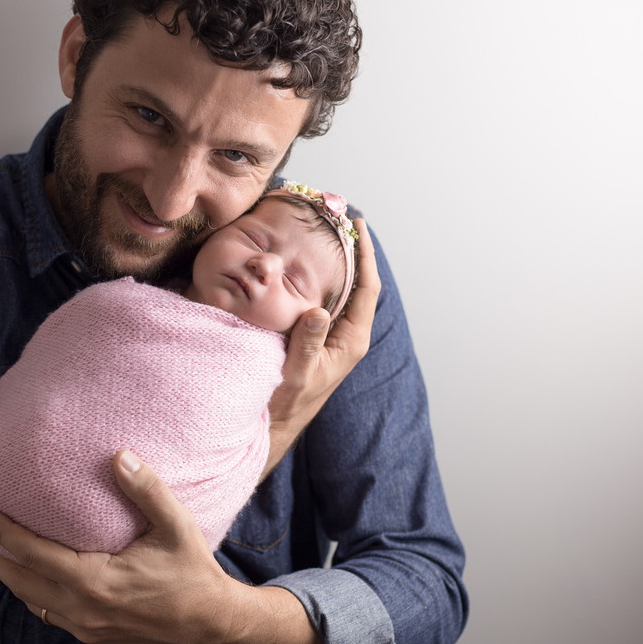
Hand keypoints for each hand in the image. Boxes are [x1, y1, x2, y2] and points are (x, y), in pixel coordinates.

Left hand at [0, 449, 244, 643]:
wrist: (212, 623)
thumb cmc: (194, 572)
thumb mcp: (176, 526)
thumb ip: (146, 490)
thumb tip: (120, 455)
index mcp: (96, 582)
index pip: (34, 555)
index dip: (5, 533)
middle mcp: (84, 609)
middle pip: (21, 582)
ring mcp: (87, 627)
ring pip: (32, 602)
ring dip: (12, 576)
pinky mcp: (94, 636)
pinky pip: (50, 614)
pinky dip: (34, 593)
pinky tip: (34, 576)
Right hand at [264, 219, 379, 475]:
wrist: (276, 425)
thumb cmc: (287, 403)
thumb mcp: (297, 374)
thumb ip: (307, 344)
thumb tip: (317, 313)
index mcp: (351, 340)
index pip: (367, 288)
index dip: (364, 255)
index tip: (358, 226)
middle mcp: (347, 334)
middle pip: (358, 283)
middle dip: (352, 251)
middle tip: (341, 219)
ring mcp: (333, 335)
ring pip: (342, 290)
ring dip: (336, 262)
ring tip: (327, 232)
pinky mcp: (318, 337)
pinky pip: (326, 299)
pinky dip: (320, 278)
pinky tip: (305, 264)